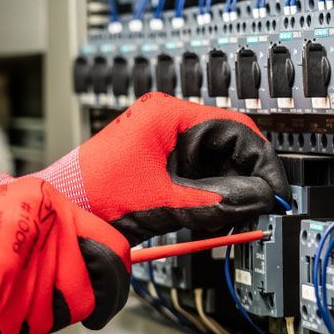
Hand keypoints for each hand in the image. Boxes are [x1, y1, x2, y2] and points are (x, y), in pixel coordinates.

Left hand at [8, 92, 290, 242]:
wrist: (58, 212)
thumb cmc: (92, 196)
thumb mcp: (165, 201)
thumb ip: (216, 201)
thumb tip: (258, 199)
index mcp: (168, 115)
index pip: (236, 127)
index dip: (262, 161)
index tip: (275, 190)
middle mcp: (166, 120)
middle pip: (227, 145)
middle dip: (244, 179)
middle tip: (256, 209)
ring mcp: (161, 140)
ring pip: (214, 162)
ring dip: (225, 190)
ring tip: (227, 218)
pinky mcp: (156, 160)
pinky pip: (195, 173)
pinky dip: (207, 194)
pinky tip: (208, 215)